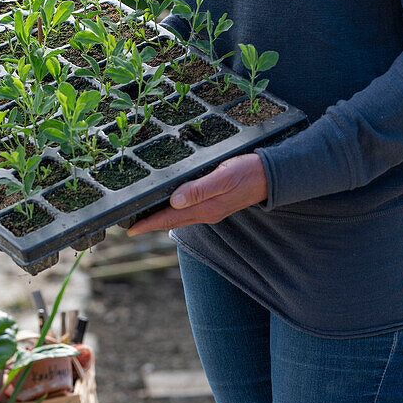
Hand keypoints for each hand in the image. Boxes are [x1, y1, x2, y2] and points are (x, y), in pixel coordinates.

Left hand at [127, 153, 267, 235]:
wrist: (272, 176)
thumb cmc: (248, 172)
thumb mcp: (222, 177)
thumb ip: (199, 189)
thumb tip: (174, 201)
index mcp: (205, 208)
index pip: (170, 218)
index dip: (149, 224)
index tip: (130, 230)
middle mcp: (206, 213)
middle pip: (172, 221)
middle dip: (151, 224)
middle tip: (131, 225)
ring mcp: (211, 211)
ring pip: (180, 218)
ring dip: (162, 219)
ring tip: (145, 217)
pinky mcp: (216, 205)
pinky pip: (190, 213)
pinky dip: (175, 212)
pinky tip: (170, 206)